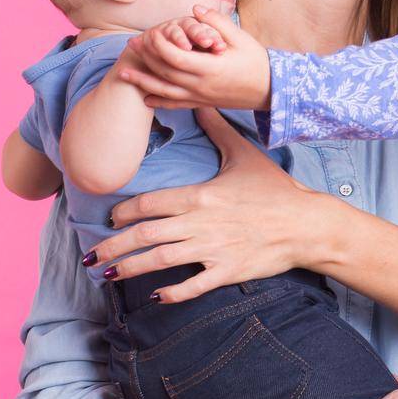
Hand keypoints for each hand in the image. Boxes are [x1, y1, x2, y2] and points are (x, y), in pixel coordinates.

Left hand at [88, 108, 333, 300]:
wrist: (306, 223)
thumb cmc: (276, 189)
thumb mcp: (245, 155)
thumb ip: (218, 129)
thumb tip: (200, 101)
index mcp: (201, 196)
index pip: (151, 203)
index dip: (124, 211)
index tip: (111, 217)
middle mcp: (201, 223)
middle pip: (146, 234)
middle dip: (113, 245)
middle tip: (91, 255)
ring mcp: (213, 250)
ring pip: (160, 260)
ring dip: (129, 268)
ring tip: (107, 275)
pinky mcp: (227, 271)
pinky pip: (193, 286)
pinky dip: (171, 293)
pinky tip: (155, 297)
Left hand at [120, 6, 270, 110]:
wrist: (270, 89)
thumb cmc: (256, 61)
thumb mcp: (240, 38)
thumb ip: (216, 22)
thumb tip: (195, 9)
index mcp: (210, 67)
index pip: (175, 57)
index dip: (159, 45)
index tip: (150, 33)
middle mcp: (200, 85)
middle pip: (165, 72)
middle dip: (146, 58)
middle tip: (131, 45)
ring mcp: (200, 96)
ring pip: (164, 90)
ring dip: (143, 81)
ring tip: (124, 72)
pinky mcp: (201, 103)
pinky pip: (175, 104)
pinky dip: (158, 101)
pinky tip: (145, 98)